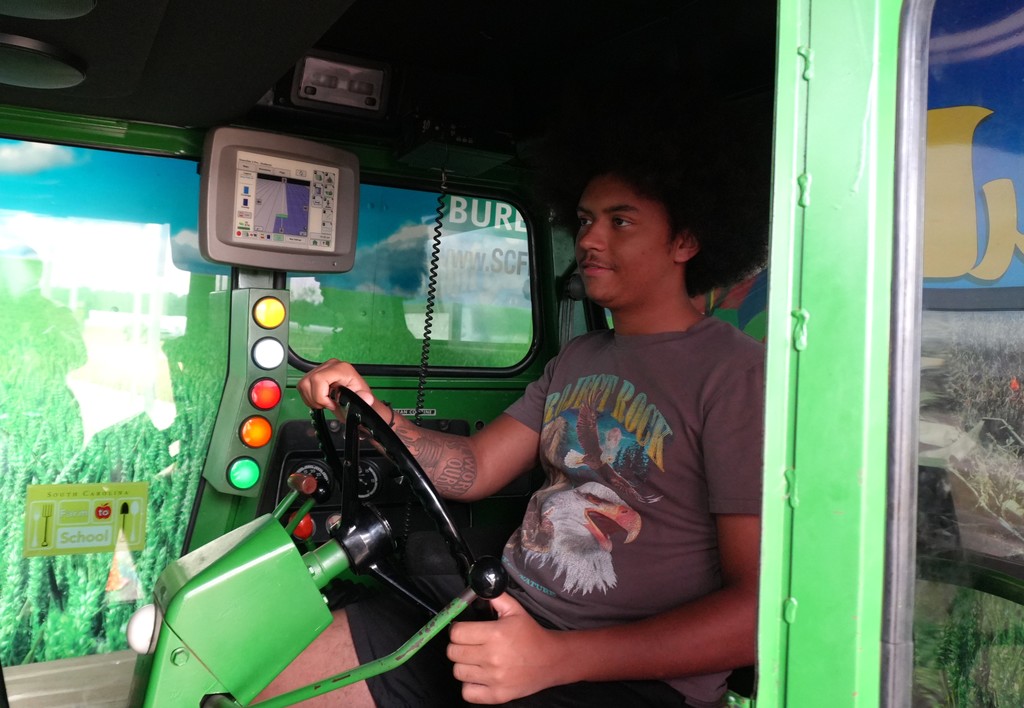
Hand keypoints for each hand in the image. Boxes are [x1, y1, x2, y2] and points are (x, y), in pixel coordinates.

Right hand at [296, 358, 373, 413]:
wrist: (356, 399)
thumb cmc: (359, 398)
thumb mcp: (363, 400)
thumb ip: (364, 398)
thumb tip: (366, 398)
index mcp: (342, 368)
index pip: (319, 379)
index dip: (321, 395)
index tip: (331, 404)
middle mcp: (330, 365)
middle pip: (308, 382)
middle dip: (316, 399)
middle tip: (328, 405)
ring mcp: (321, 369)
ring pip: (303, 384)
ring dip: (311, 399)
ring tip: (325, 403)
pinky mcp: (314, 374)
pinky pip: (302, 386)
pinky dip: (308, 397)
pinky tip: (320, 400)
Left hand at [447, 593, 565, 703]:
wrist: (551, 660)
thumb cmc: (531, 634)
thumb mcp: (515, 610)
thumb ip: (495, 598)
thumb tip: (478, 588)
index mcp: (495, 634)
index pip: (457, 633)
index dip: (457, 630)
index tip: (463, 630)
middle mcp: (492, 657)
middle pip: (453, 653)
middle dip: (458, 646)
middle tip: (469, 645)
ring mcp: (494, 678)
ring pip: (458, 672)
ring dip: (463, 665)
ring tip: (475, 660)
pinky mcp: (497, 695)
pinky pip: (467, 693)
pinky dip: (470, 685)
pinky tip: (479, 676)